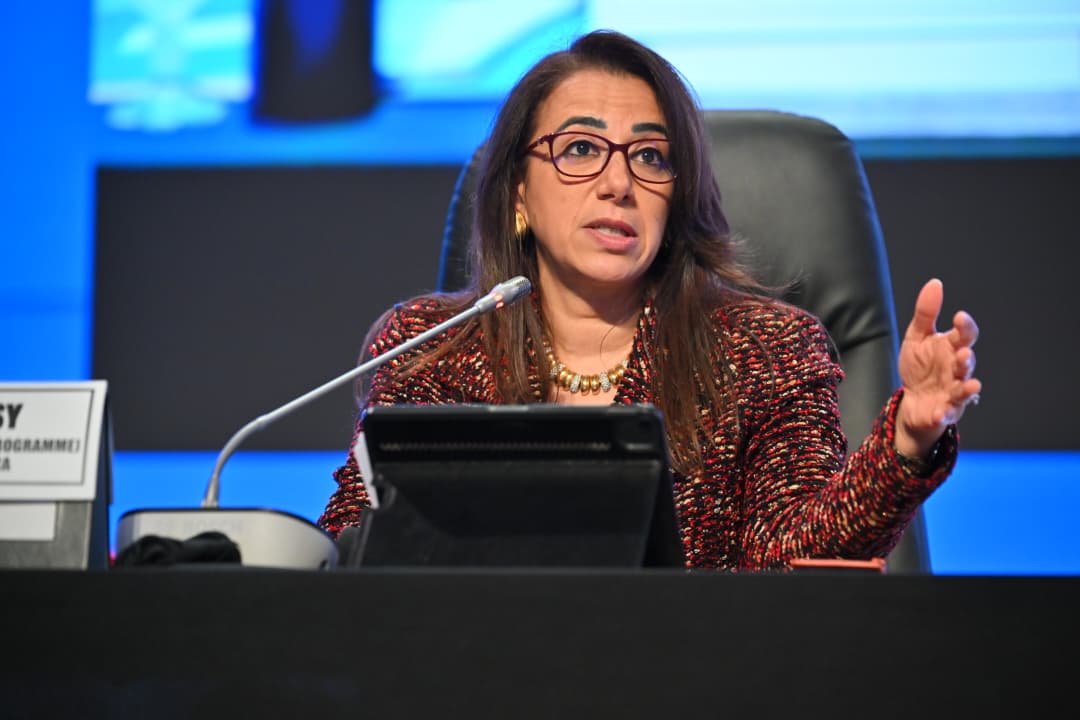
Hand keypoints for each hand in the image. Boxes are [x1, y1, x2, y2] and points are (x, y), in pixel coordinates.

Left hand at [896, 279, 981, 458]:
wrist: (911, 401)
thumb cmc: (919, 367)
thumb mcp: (916, 338)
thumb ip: (926, 313)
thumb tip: (935, 283)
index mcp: (951, 349)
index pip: (965, 336)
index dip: (965, 327)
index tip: (959, 317)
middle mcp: (956, 370)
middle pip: (967, 363)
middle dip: (966, 359)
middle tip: (962, 354)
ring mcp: (952, 392)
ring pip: (963, 390)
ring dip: (966, 387)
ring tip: (970, 384)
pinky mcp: (943, 412)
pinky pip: (946, 414)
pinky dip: (944, 414)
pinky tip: (939, 413)